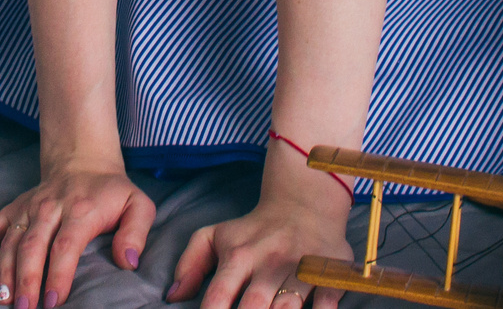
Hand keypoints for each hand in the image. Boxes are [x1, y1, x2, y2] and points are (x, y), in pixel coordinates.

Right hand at [0, 156, 155, 308]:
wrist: (83, 160)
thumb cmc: (111, 192)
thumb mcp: (138, 205)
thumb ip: (136, 232)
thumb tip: (129, 262)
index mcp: (80, 210)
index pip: (65, 245)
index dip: (58, 274)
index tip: (53, 301)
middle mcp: (49, 208)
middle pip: (33, 246)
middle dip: (27, 280)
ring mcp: (28, 208)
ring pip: (12, 241)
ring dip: (4, 272)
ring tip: (3, 301)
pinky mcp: (14, 209)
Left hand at [166, 180, 350, 308]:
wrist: (304, 204)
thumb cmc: (254, 230)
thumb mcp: (215, 235)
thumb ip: (190, 264)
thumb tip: (172, 297)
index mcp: (239, 256)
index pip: (219, 295)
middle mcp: (269, 263)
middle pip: (253, 306)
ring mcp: (301, 269)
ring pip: (288, 307)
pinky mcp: (329, 274)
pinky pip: (326, 302)